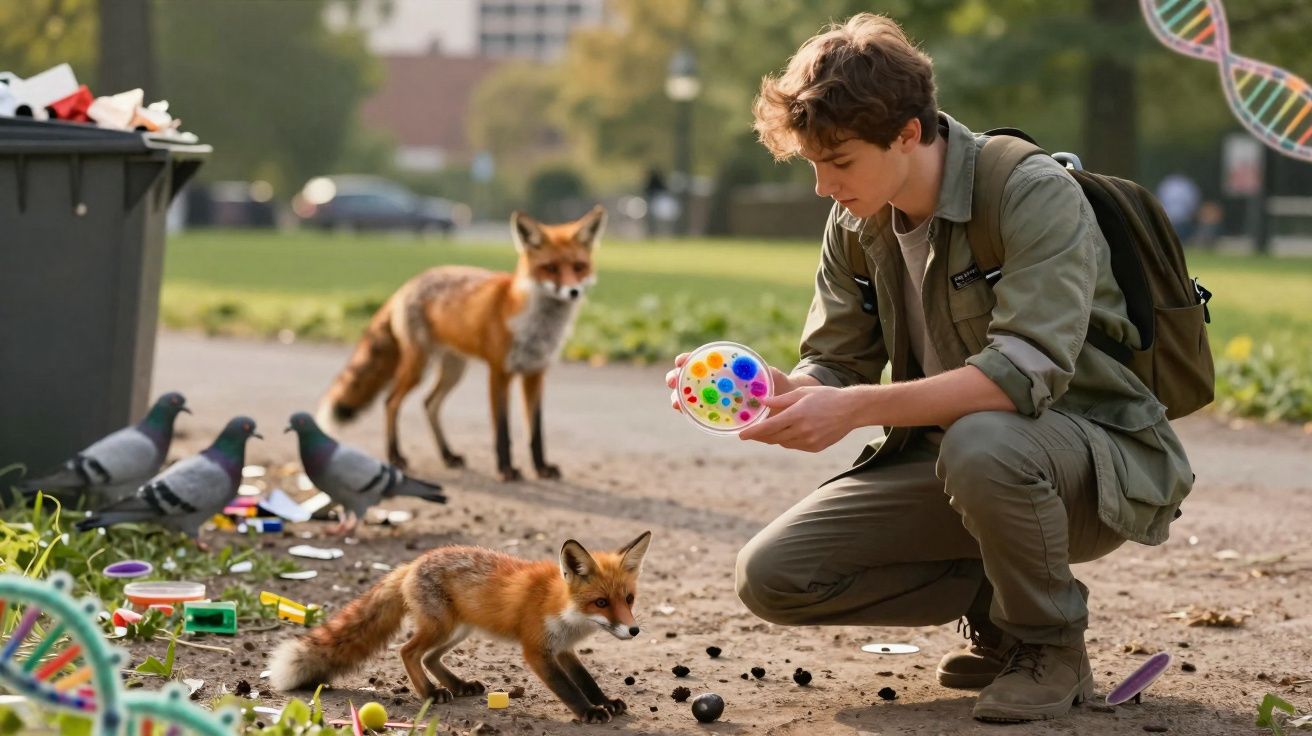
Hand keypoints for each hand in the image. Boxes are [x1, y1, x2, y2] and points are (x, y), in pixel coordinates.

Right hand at [668, 354, 798, 410]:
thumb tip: (762, 373)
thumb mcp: (772, 376)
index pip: (701, 360)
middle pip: (689, 378)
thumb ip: (766, 374)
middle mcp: (716, 382)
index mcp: (725, 367)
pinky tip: (684, 412)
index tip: (681, 361)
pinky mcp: (717, 414)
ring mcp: (715, 398)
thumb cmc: (777, 385)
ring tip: (676, 402)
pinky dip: (690, 411)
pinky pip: (700, 412)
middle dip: (676, 378)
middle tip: (672, 382)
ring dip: (679, 397)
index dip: (688, 359)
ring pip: (690, 396)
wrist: (784, 405)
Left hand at [738, 385, 861, 451]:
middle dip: (760, 436)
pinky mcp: (815, 447)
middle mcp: (802, 430)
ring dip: (774, 437)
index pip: (768, 427)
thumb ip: (781, 400)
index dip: (753, 432)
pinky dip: (788, 440)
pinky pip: (795, 445)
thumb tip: (762, 402)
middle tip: (751, 433)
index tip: (741, 435)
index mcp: (796, 415)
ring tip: (769, 430)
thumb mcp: (802, 392)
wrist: (851, 409)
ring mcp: (809, 441)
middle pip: (773, 438)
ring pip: (783, 443)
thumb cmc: (826, 396)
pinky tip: (789, 432)